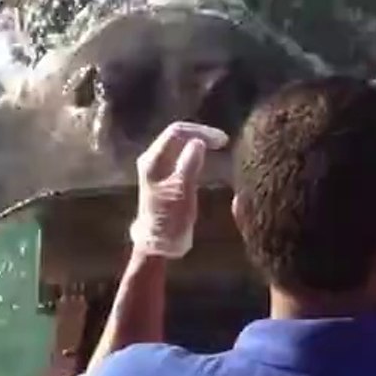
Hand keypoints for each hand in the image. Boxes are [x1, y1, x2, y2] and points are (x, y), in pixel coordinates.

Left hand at [127, 121, 228, 257]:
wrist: (159, 243)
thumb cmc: (170, 218)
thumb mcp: (183, 191)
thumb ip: (190, 163)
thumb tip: (199, 141)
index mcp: (153, 160)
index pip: (177, 132)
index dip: (201, 132)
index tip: (223, 140)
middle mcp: (152, 160)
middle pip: (177, 136)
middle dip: (200, 135)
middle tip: (223, 142)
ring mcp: (157, 168)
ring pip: (179, 146)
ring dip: (198, 143)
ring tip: (218, 146)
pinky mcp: (164, 177)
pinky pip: (180, 157)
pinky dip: (194, 153)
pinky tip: (207, 158)